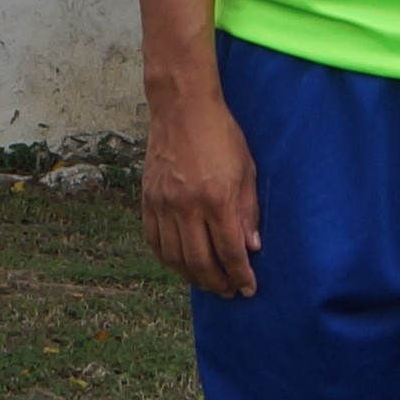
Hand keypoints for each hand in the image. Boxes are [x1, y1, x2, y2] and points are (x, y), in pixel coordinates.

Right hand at [142, 92, 262, 297]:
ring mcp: (163, 204)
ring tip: (208, 282)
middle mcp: (187, 206)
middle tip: (229, 291)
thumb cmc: (221, 135)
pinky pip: (154, 241)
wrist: (182, 108)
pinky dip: (168, 260)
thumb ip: (248, 212)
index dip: (240, 275)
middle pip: (200, 262)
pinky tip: (181, 265)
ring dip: (193, 277)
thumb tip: (251, 248)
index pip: (230, 252)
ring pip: (175, 258)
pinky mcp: (148, 200)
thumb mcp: (246, 170)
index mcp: (217, 199)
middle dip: (217, 283)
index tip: (248, 288)